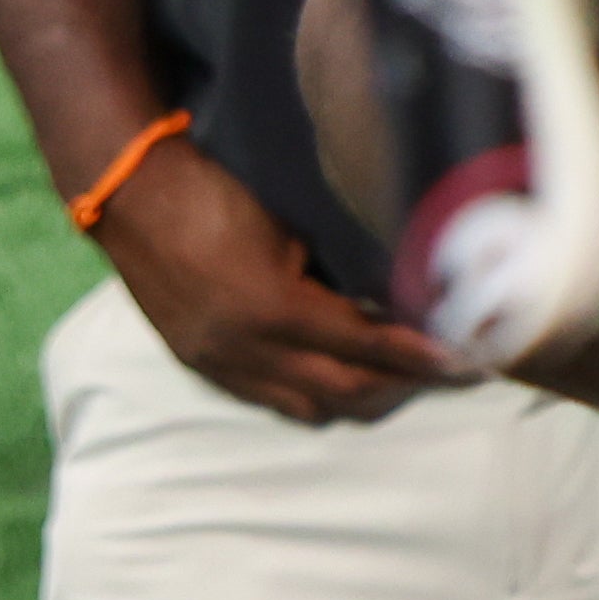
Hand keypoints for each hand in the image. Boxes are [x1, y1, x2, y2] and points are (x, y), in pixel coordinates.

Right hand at [94, 139, 455, 424]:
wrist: (130, 193)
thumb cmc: (217, 191)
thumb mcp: (290, 225)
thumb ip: (338, 269)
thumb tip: (399, 296)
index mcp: (269, 307)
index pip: (365, 345)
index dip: (421, 356)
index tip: (468, 360)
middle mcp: (243, 348)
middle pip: (344, 391)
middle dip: (405, 386)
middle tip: (452, 372)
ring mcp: (218, 363)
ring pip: (310, 408)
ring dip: (364, 399)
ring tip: (407, 379)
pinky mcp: (202, 366)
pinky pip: (273, 402)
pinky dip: (318, 397)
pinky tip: (347, 379)